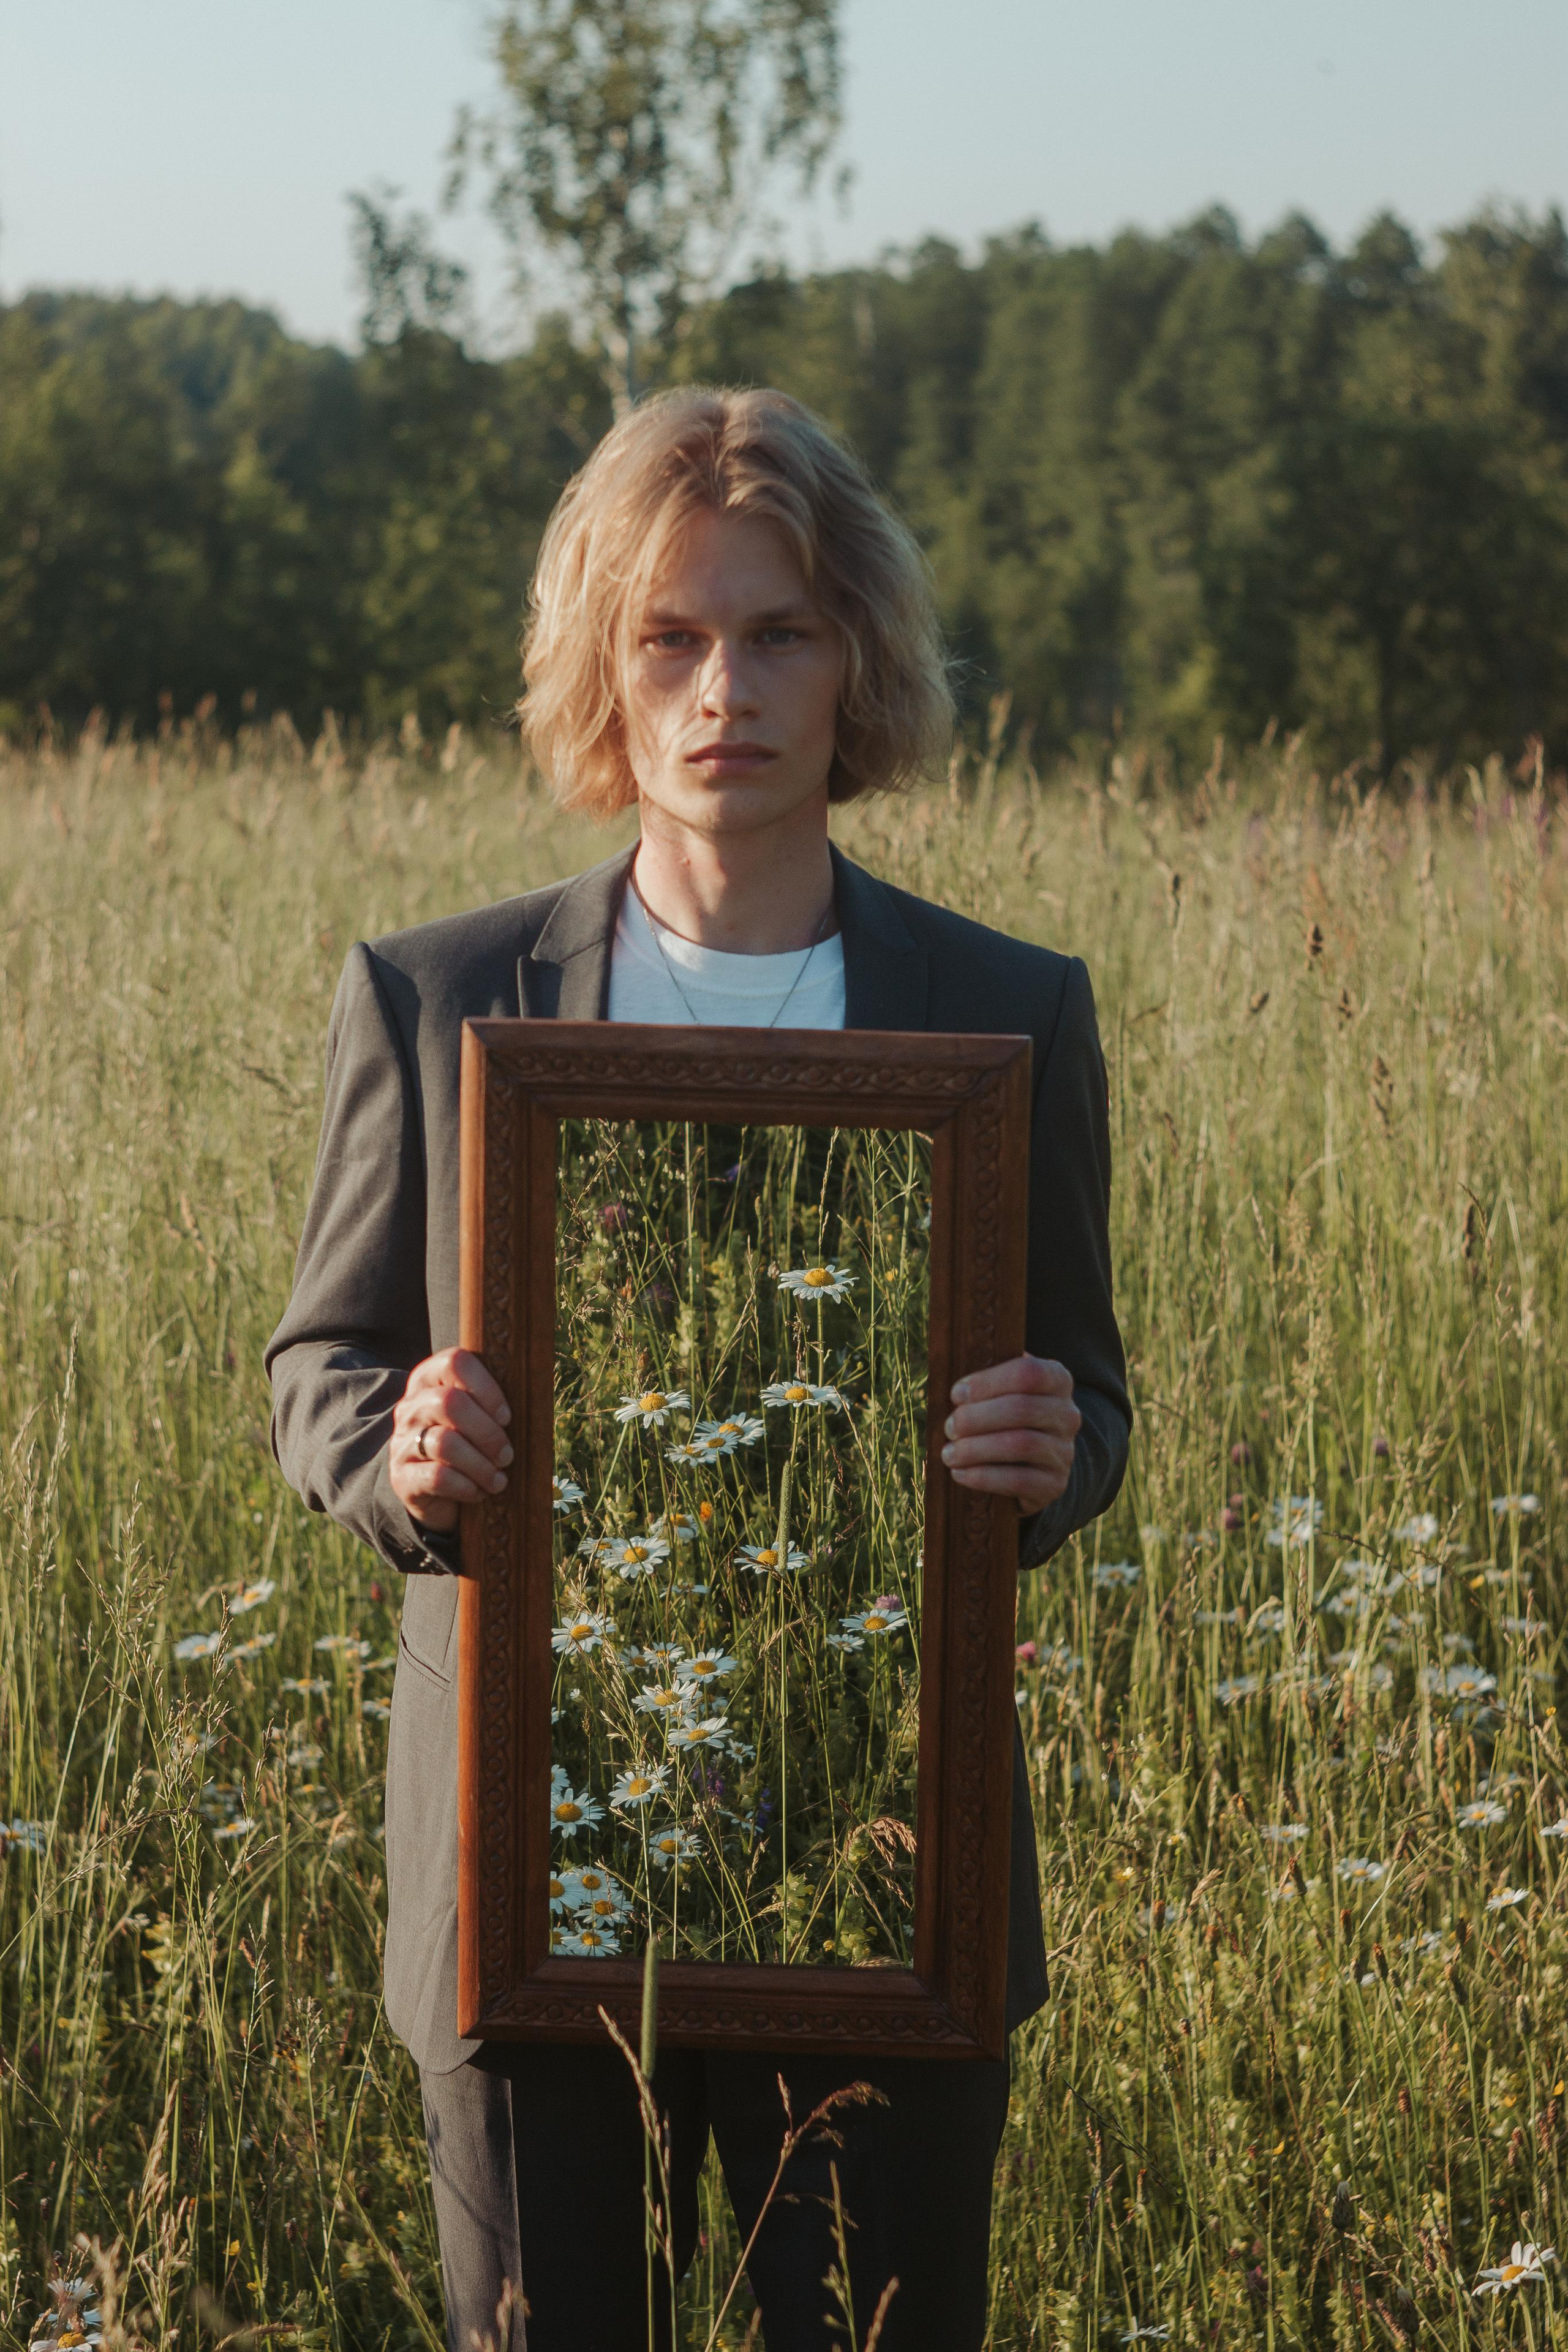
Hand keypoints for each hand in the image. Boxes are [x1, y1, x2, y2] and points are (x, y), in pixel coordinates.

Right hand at [389, 1348, 512, 1532]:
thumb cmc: (466, 1444)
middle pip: (449, 1403)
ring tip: (498, 1480)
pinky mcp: (402, 1477)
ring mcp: (402, 1442)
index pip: (455, 1362)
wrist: (429, 1488)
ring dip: (481, 1465)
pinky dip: (466, 1486)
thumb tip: (534, 1398)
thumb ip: (492, 1403)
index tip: (506, 1416)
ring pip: (445, 1443)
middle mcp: (411, 1407)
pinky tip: (478, 1492)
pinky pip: (437, 1477)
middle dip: (487, 1432)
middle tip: (507, 1455)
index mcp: (430, 1380)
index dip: (486, 1388)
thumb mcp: (476, 1416)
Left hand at [941, 1353, 1080, 1514]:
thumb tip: (961, 1391)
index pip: (1028, 1373)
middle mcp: (1067, 1414)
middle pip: (1021, 1408)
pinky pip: (1019, 1480)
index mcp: (1057, 1380)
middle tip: (949, 1427)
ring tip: (949, 1453)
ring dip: (975, 1449)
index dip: (987, 1382)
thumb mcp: (1003, 1391)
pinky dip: (983, 1477)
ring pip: (1020, 1444)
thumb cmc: (1007, 1417)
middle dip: (976, 1418)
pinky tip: (960, 1473)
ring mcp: (1064, 1451)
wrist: (1034, 1463)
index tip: (956, 1394)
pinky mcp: (1055, 1484)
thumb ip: (988, 1382)